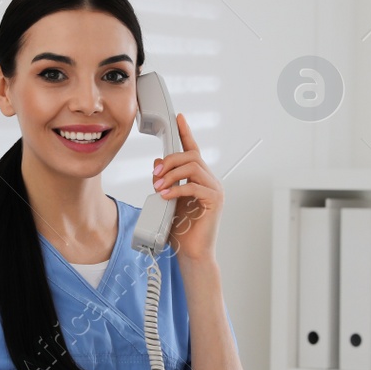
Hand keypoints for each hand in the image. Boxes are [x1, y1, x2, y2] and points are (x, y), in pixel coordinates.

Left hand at [151, 111, 221, 264]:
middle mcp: (210, 180)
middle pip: (191, 155)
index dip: (186, 132)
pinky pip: (194, 186)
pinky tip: (165, 196)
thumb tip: (157, 162)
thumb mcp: (168, 200)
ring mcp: (215, 190)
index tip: (179, 118)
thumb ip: (165, 181)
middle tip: (155, 174)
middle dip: (170, 160)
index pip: (194, 150)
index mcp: (200, 178)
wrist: (192, 252)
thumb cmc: (182, 229)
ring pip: (193, 167)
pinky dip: (176, 189)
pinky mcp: (215, 201)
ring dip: (172, 174)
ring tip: (159, 186)